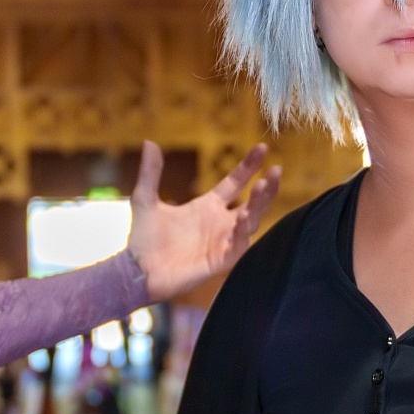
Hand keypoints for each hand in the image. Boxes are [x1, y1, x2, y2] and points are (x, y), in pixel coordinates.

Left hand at [128, 141, 278, 301]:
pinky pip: (238, 247)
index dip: (249, 166)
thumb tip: (149, 142)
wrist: (137, 271)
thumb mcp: (145, 200)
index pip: (235, 183)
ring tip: (263, 186)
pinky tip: (242, 217)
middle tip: (277, 170)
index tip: (263, 148)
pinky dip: (242, 233)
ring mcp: (221, 242)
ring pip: (250, 222)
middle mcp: (219, 223)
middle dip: (266, 188)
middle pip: (252, 203)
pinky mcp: (218, 261)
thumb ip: (150, 173)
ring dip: (258, 206)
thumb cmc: (143, 238)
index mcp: (207, 207)